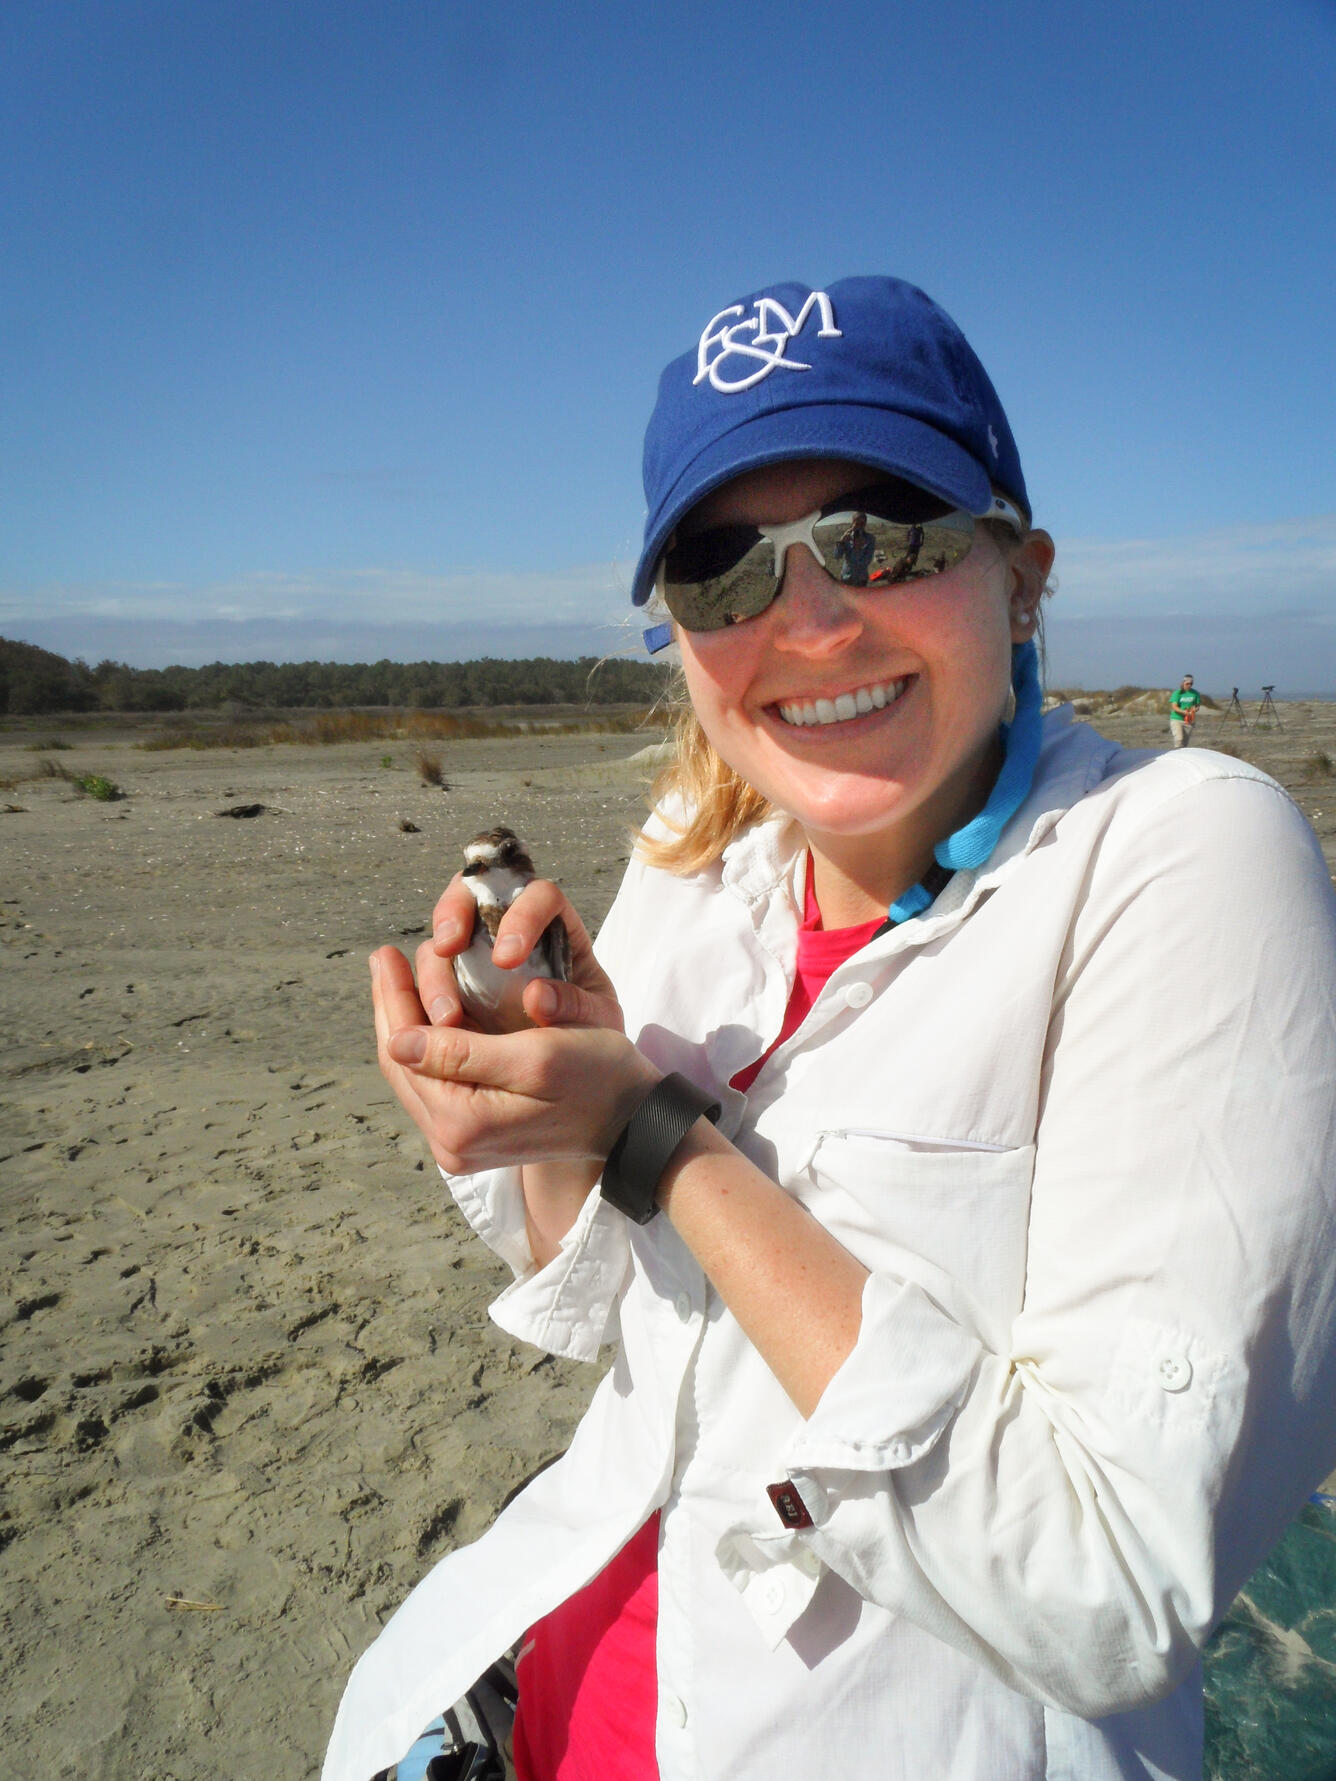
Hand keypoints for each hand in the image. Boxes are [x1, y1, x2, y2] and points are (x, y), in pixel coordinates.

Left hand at [370, 947, 656, 1176]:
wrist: (634, 1123)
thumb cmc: (598, 1077)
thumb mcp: (535, 1055)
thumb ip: (460, 1052)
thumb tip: (396, 1041)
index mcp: (462, 1123)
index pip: (405, 1052)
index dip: (393, 997)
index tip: (385, 953)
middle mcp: (452, 1144)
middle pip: (401, 1065)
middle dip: (392, 1007)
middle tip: (384, 957)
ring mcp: (461, 1147)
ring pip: (415, 1075)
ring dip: (407, 1025)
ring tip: (398, 980)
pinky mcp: (474, 1141)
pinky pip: (435, 1087)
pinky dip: (429, 1048)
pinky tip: (429, 1017)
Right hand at [422, 872, 623, 1034]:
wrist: (574, 1068)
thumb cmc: (592, 1034)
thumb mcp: (599, 1022)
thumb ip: (575, 1005)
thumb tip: (536, 996)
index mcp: (556, 925)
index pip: (538, 895)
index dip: (520, 915)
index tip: (507, 958)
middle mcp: (508, 929)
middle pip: (474, 893)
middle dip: (454, 912)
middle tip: (448, 947)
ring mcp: (475, 954)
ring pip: (442, 936)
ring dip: (434, 970)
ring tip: (447, 1017)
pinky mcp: (452, 985)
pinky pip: (426, 976)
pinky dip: (419, 994)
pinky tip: (426, 1022)